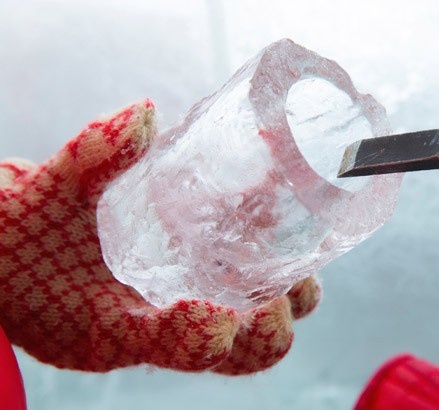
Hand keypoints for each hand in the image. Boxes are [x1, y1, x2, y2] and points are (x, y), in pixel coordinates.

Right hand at [0, 100, 319, 372]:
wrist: (16, 254)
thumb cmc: (24, 235)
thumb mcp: (43, 197)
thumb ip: (90, 159)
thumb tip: (142, 114)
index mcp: (110, 328)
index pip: (169, 348)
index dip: (199, 337)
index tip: (217, 311)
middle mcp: (155, 332)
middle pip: (233, 357)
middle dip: (269, 330)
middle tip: (288, 285)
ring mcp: (180, 316)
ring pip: (251, 339)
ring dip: (285, 306)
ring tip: (297, 254)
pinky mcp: (192, 295)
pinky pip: (246, 305)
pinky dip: (273, 280)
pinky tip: (276, 230)